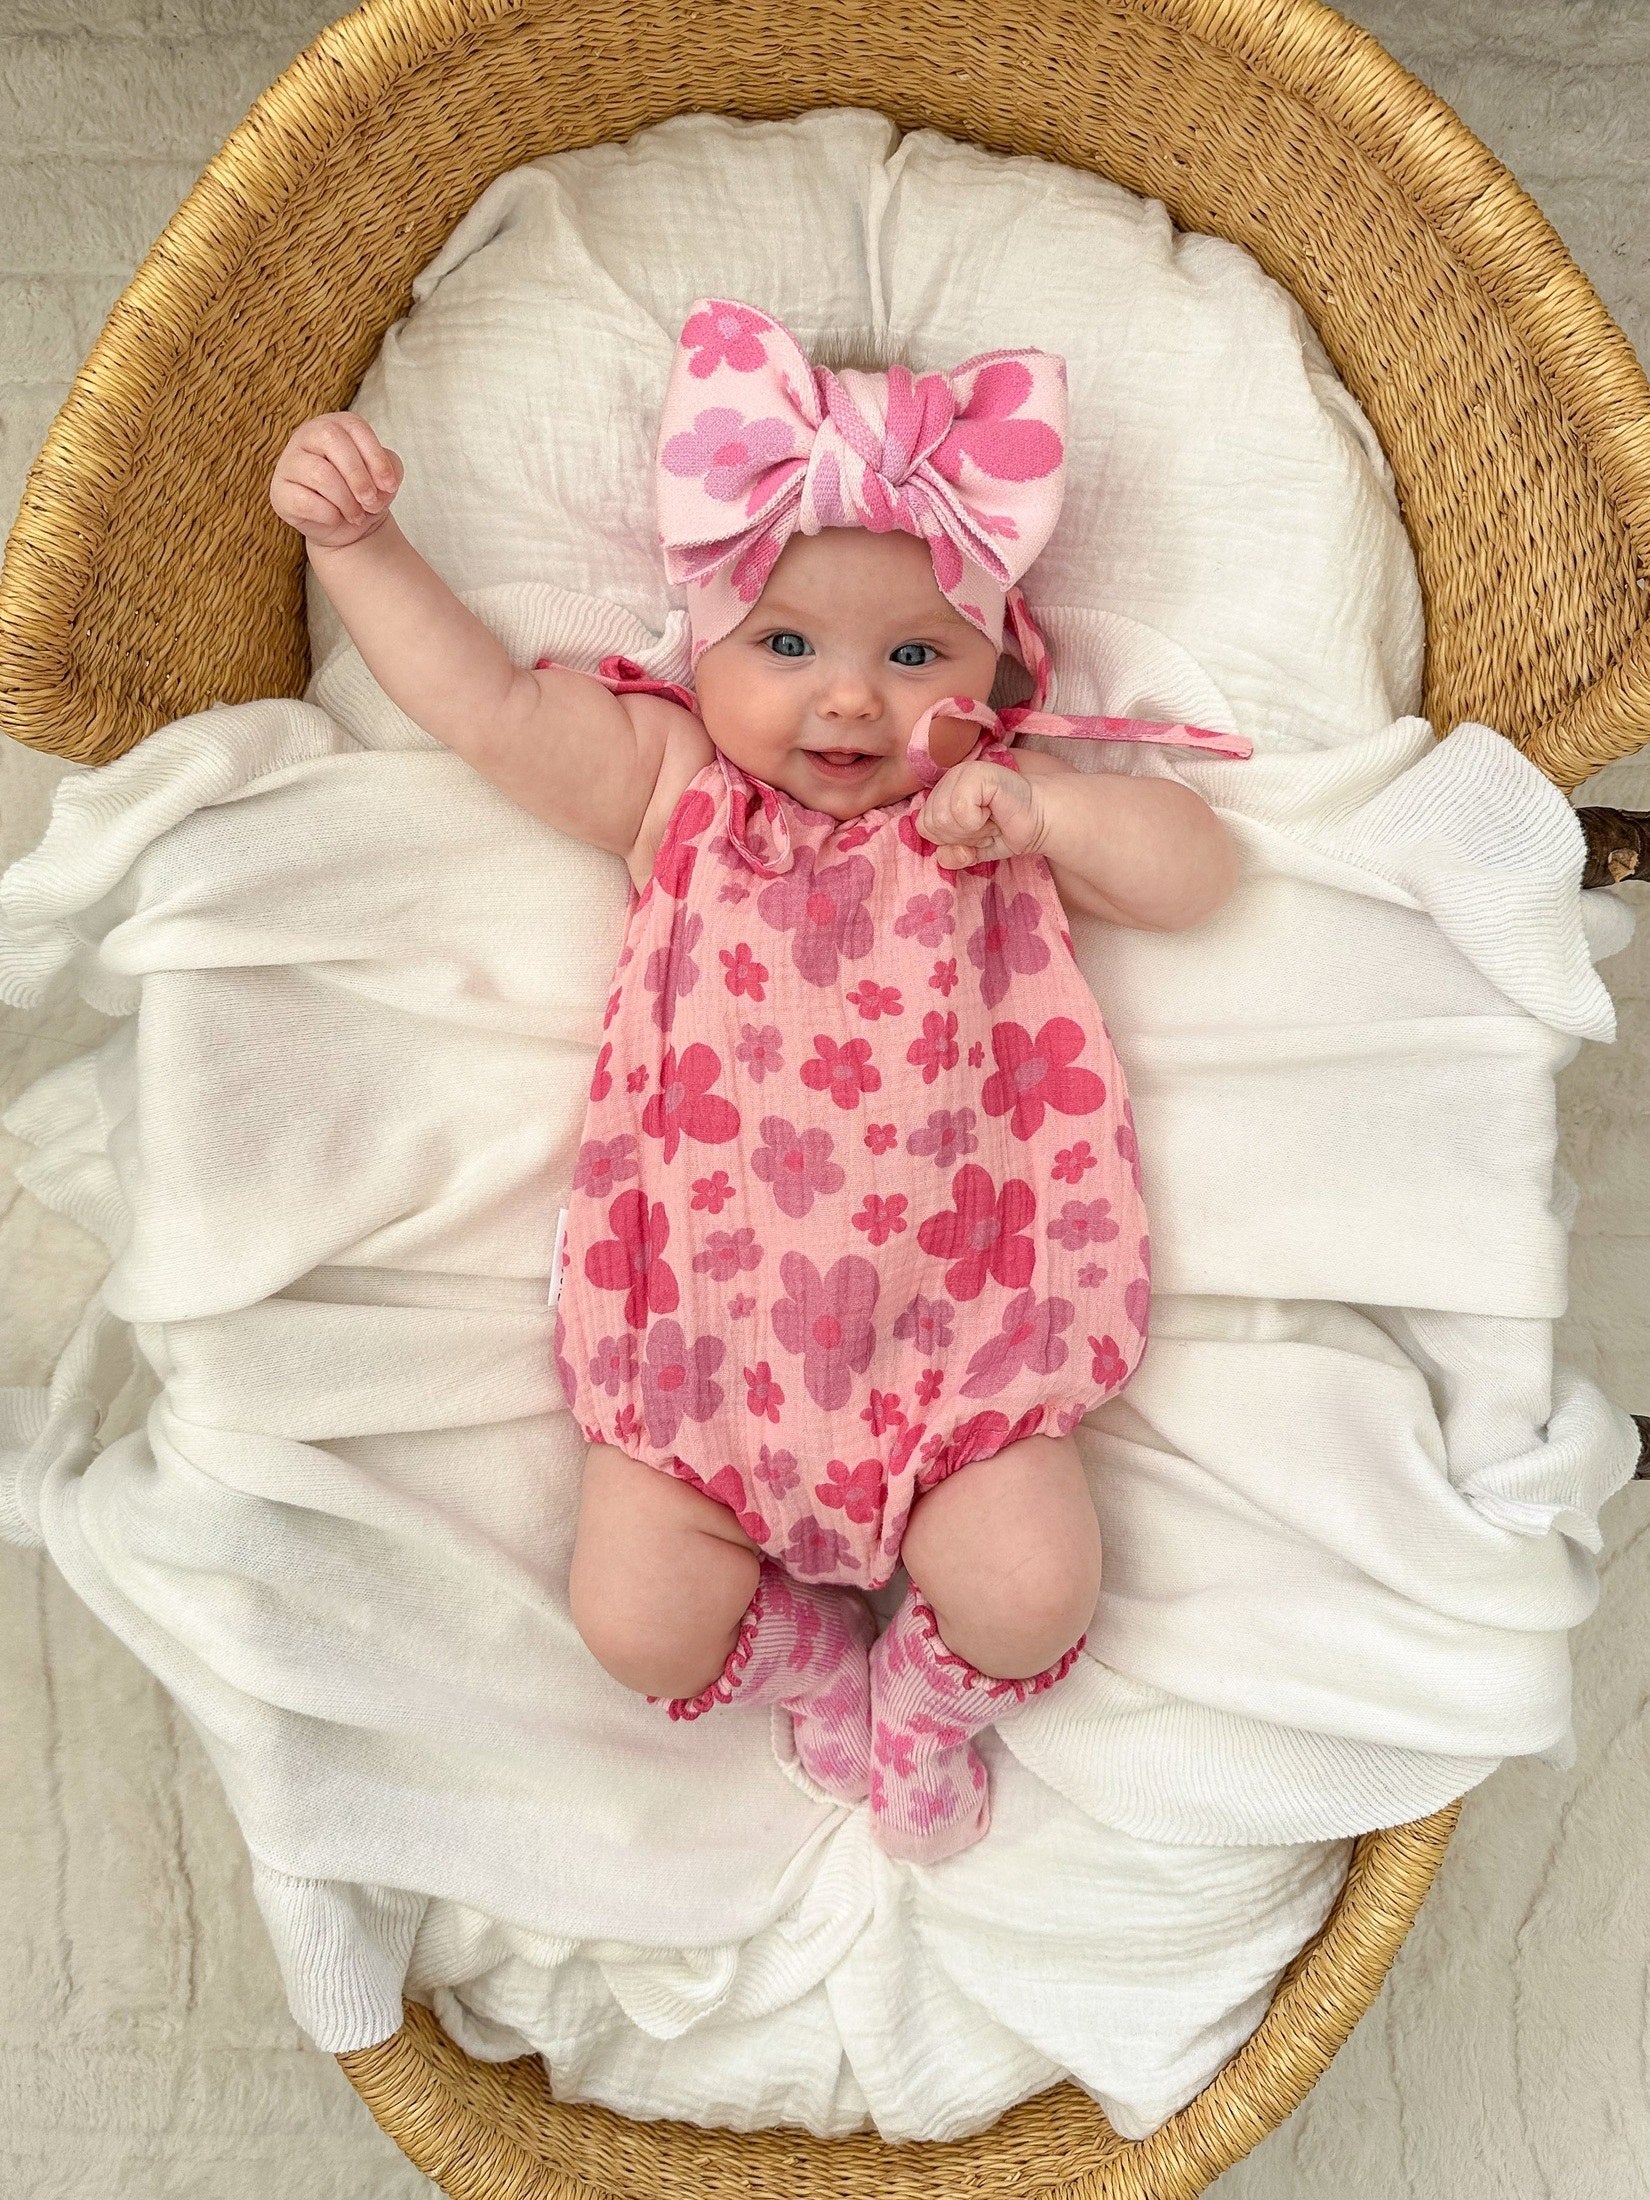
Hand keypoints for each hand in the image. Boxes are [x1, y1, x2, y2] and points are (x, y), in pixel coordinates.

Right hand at [269, 410, 402, 549]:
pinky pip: (305, 501)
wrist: (345, 526)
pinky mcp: (279, 491)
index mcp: (335, 425)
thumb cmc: (362, 493)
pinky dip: (328, 515)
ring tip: (357, 515)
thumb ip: (389, 466)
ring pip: (320, 473)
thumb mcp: (384, 475)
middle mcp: (307, 435)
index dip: (376, 458)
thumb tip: (379, 479)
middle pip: (332, 440)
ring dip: (346, 501)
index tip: (389, 486)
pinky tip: (335, 518)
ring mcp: (289, 461)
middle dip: (358, 476)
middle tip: (371, 501)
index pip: (355, 427)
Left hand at [917, 756, 1048, 868]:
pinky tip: (995, 812)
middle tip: (987, 826)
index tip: (977, 832)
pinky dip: (979, 822)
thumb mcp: (974, 850)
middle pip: (932, 824)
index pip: (924, 826)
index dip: (951, 839)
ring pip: (944, 818)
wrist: (1041, 821)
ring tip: (991, 819)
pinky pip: (960, 810)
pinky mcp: (976, 774)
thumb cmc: (1008, 830)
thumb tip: (942, 857)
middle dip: (962, 836)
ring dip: (973, 830)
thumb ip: (953, 855)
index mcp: (942, 792)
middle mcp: (949, 778)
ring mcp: (961, 773)